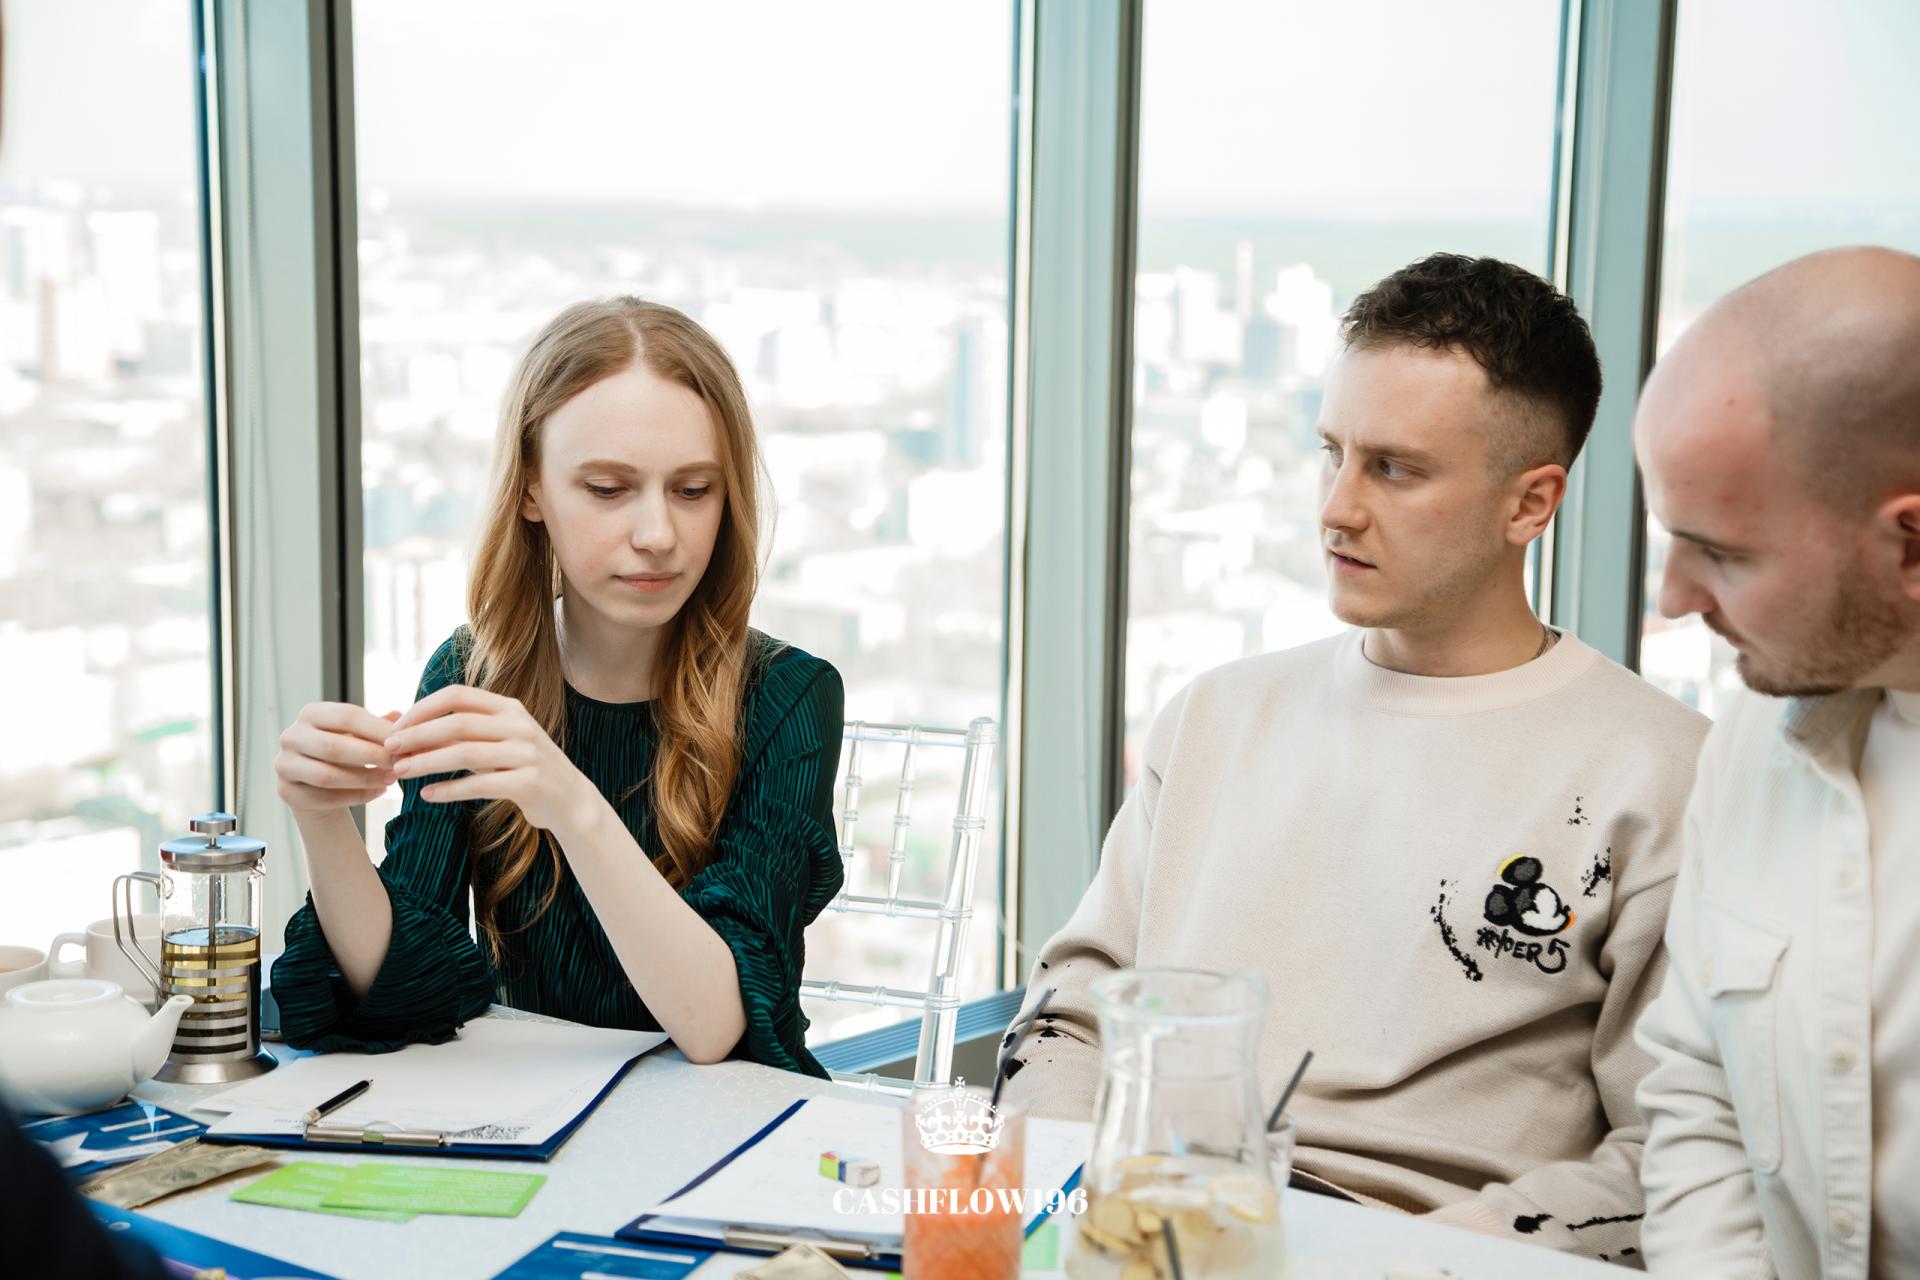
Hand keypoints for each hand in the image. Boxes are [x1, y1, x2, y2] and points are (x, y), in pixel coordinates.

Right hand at [276, 704, 401, 815]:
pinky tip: (378, 793)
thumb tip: (400, 717)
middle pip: (334, 747)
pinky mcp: (286, 791)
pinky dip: (356, 797)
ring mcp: (284, 765)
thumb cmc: (345, 750)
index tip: (404, 741)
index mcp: (311, 713)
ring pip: (328, 776)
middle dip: (372, 756)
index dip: (378, 729)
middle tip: (400, 764)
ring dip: (365, 779)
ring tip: (391, 779)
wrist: (318, 783)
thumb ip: (378, 726)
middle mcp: (291, 736)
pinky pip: (324, 798)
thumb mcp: (360, 733)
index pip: (347, 716)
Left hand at [384, 685, 597, 833]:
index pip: (457, 695)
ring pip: (464, 752)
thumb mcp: (496, 743)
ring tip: (399, 772)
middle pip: (457, 722)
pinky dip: (449, 790)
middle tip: (389, 750)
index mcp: (509, 707)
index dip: (422, 709)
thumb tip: (409, 730)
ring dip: (426, 762)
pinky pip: (479, 784)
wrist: (570, 799)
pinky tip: (427, 796)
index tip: (395, 727)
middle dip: (417, 736)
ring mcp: (526, 753)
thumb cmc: (522, 769)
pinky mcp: (529, 782)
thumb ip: (461, 734)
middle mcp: (519, 725)